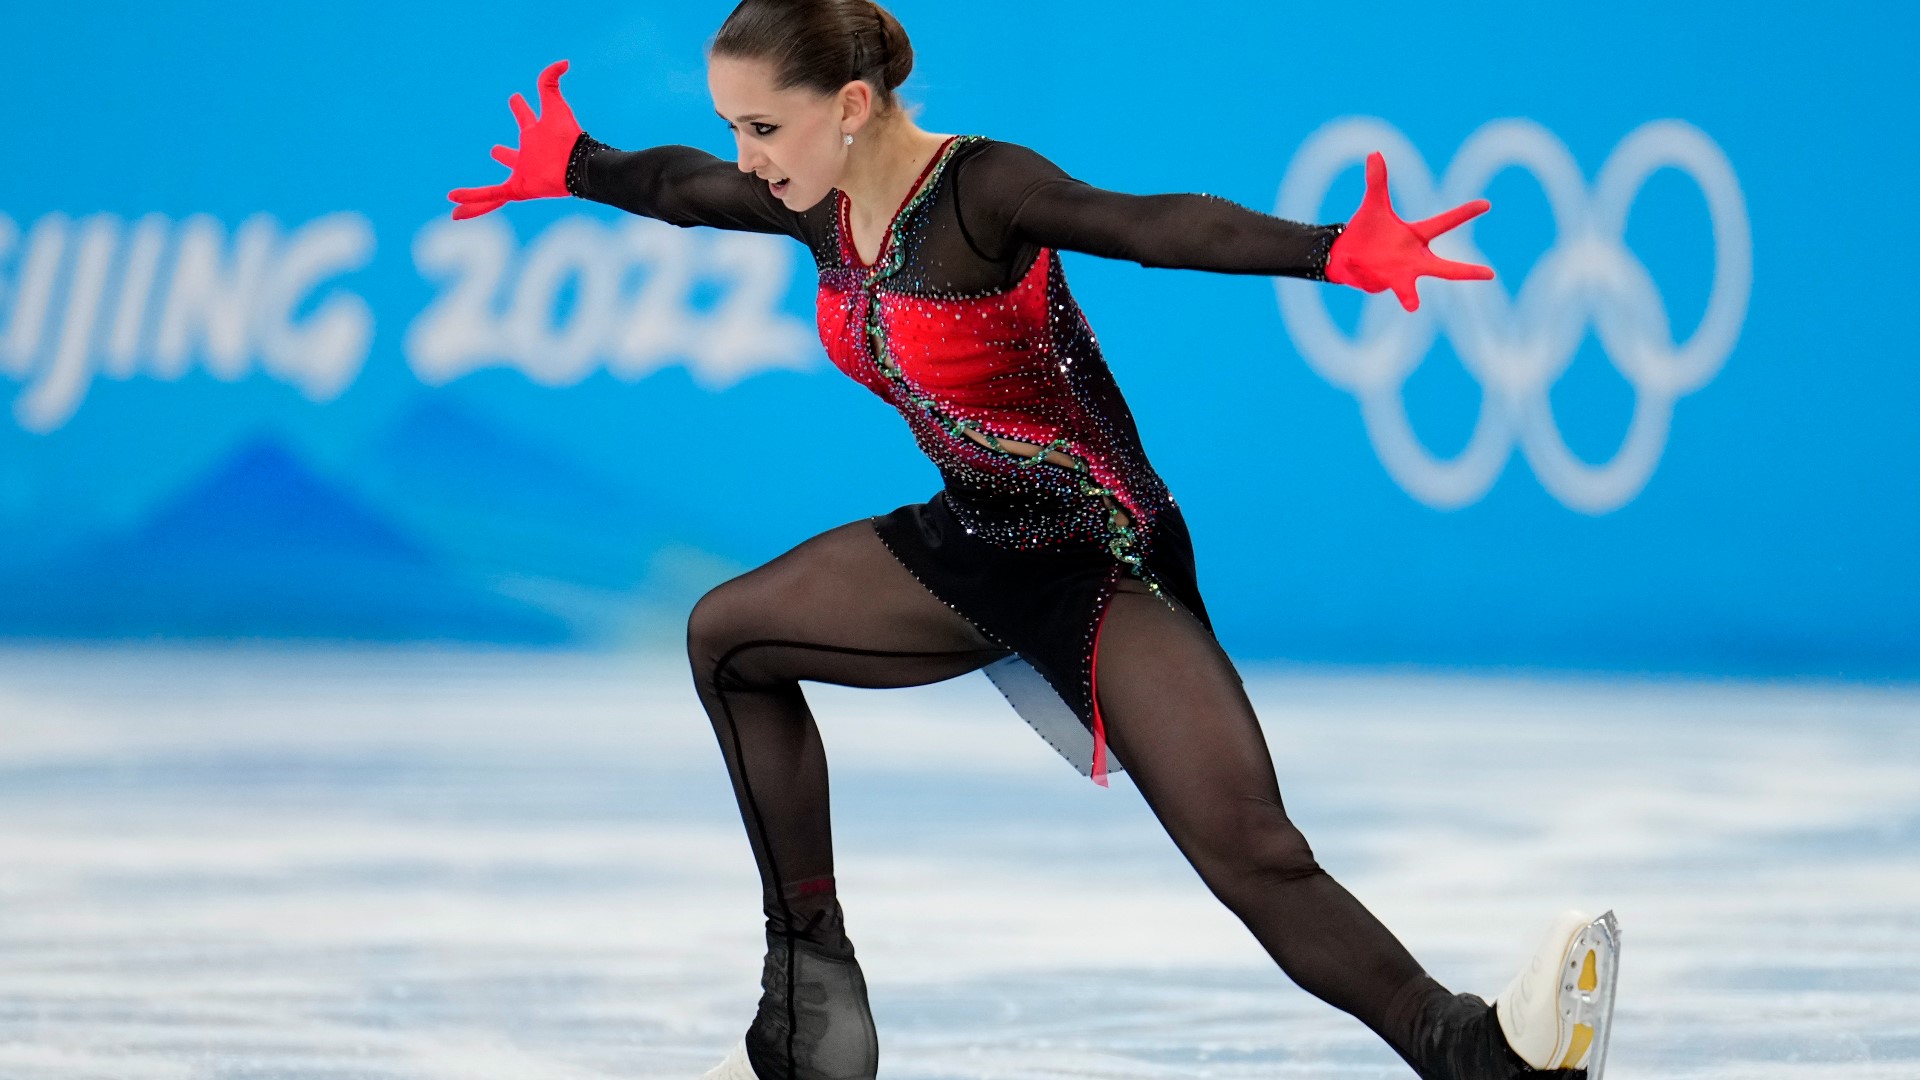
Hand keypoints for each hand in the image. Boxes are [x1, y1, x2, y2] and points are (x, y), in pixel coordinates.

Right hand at [447, 59, 582, 219]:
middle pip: (513, 156)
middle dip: (505, 154)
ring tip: (456, 196)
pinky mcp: (518, 189)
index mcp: (535, 135)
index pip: (525, 118)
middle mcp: (528, 158)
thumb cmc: (568, 137)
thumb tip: (564, 62)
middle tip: (494, 150)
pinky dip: (473, 199)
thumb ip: (552, 81)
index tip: (515, 98)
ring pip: (496, 187)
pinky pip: (491, 196)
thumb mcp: (555, 104)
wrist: (577, 164)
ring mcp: (522, 175)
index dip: (520, 108)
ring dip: (477, 193)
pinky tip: (452, 201)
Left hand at [1325, 151, 1493, 311]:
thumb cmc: (1366, 231)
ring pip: (1407, 290)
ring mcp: (1399, 276)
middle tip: (1491, 274)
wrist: (1343, 254)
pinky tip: (1352, 259)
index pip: (1444, 223)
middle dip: (1466, 272)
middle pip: (1444, 269)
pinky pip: (1370, 275)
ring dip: (1409, 295)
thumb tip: (1374, 153)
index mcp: (1416, 237)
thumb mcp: (1373, 205)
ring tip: (1413, 306)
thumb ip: (1377, 182)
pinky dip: (1358, 266)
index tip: (1486, 204)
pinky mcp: (1381, 285)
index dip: (1464, 212)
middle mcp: (1413, 259)